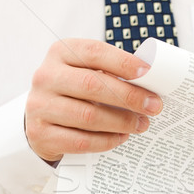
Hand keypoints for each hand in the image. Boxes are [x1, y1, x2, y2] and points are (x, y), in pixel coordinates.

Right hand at [25, 39, 161, 161]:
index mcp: (60, 53)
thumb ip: (110, 74)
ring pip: (88, 116)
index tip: (147, 73)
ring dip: (121, 122)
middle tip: (153, 106)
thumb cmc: (72, 92)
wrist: (40, 118)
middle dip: (129, 97)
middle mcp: (46, 77)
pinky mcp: (42, 134)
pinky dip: (106, 140)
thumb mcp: (85, 72)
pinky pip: (81, 140)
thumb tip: (148, 86)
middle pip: (92, 85)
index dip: (123, 62)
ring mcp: (41, 106)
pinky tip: (120, 137)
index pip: (94, 52)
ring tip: (140, 124)